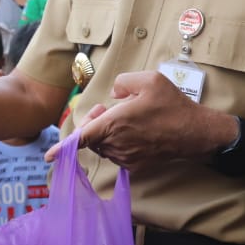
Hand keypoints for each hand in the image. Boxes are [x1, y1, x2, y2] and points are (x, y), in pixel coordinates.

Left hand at [47, 71, 235, 168]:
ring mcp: (126, 157)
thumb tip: (113, 95)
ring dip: (107, 133)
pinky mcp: (136, 165)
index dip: (63, 147)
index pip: (82, 137)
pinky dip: (118, 143)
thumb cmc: (172, 105)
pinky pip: (117, 154)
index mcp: (115, 124)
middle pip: (92, 137)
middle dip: (94, 123)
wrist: (196, 132)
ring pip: (103, 146)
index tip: (48, 156)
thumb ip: (122, 81)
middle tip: (106, 110)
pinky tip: (135, 132)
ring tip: (127, 119)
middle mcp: (117, 144)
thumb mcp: (148, 79)